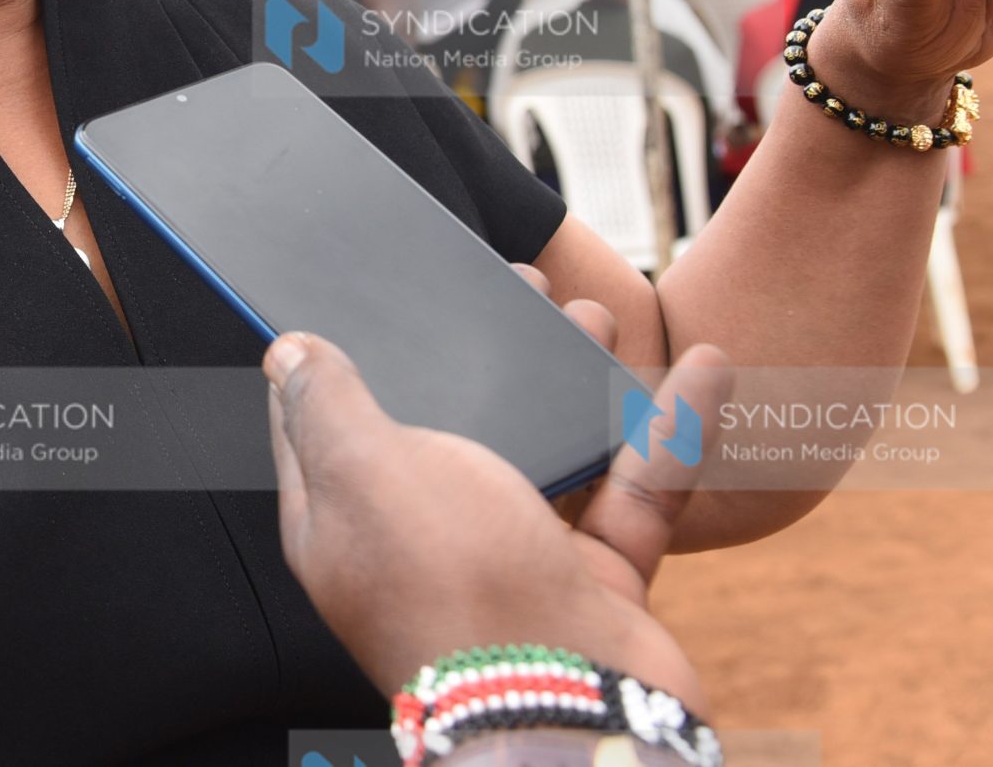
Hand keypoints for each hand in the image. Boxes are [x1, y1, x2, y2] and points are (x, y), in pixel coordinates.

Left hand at [266, 332, 733, 714]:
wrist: (570, 709)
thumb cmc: (455, 589)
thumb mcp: (367, 471)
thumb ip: (329, 407)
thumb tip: (287, 351)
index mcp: (346, 520)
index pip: (326, 424)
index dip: (344, 356)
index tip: (365, 295)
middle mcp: (425, 538)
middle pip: (452, 423)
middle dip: (485, 350)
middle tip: (518, 284)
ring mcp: (513, 559)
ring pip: (545, 446)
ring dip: (574, 376)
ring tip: (597, 312)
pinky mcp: (594, 579)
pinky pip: (635, 487)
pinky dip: (669, 426)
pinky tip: (705, 367)